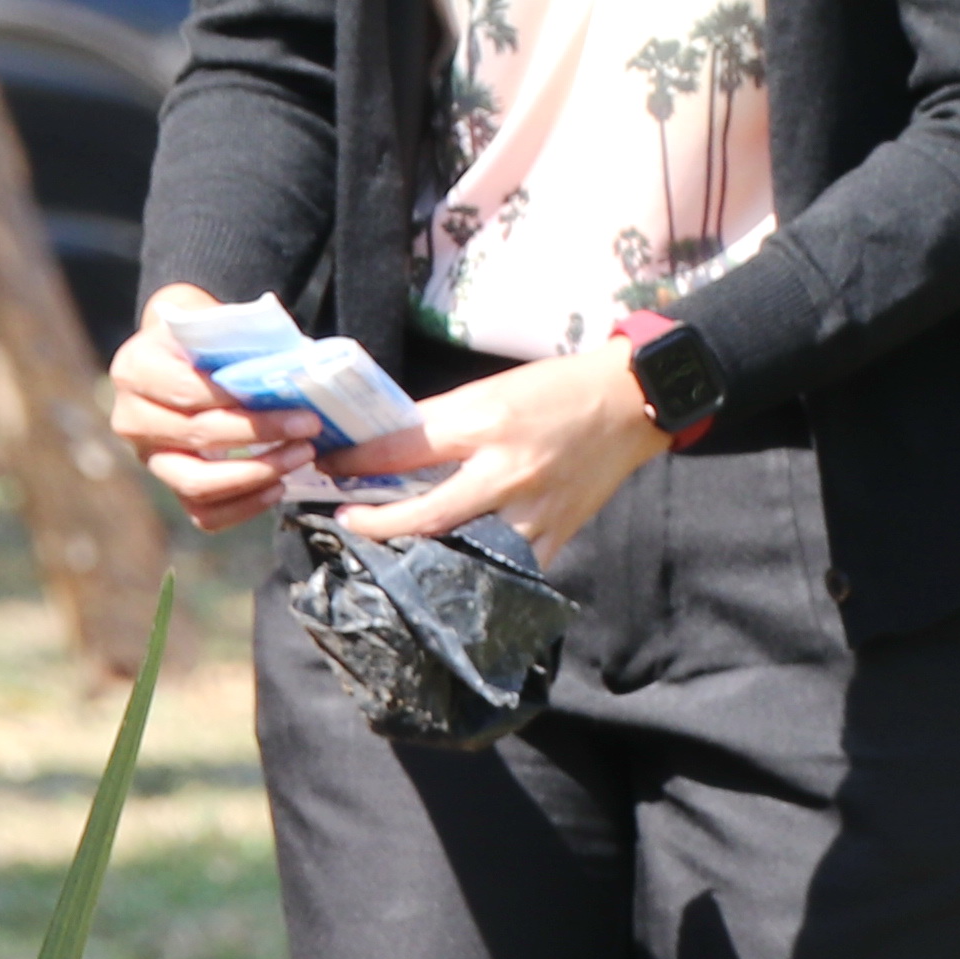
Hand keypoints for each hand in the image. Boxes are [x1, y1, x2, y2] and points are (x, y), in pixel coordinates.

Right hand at [108, 286, 302, 531]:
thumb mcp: (211, 321)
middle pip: (197, 437)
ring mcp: (147, 456)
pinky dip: (243, 507)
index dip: (243, 405)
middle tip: (308, 429)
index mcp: (136, 369)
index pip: (190, 393)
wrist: (175, 355)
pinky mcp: (167, 483)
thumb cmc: (200, 337)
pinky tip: (276, 487)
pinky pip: (203, 513)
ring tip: (297, 458)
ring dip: (254, 476)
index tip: (297, 406)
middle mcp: (131, 418)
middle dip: (260, 436)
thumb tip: (296, 365)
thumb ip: (241, 339)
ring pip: (196, 484)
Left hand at [337, 348, 666, 560]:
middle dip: (377, 523)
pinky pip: (502, 566)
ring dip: (418, 552)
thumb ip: (441, 418)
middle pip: (426, 514)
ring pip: (460, 548)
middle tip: (345, 521)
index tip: (329, 467)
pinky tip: (443, 568)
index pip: (404, 448)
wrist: (630, 404)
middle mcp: (506, 471)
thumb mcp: (491, 389)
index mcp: (486, 423)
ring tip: (387, 549)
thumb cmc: (555, 390)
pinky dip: (470, 567)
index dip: (358, 461)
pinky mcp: (556, 535)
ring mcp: (532, 511)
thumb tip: (388, 440)